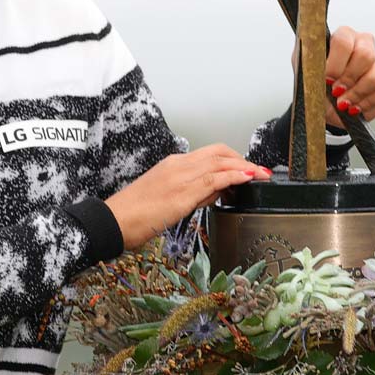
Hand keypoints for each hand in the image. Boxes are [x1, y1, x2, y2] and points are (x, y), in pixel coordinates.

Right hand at [105, 144, 270, 246]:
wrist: (114, 221)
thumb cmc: (134, 214)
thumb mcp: (168, 199)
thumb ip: (194, 192)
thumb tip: (218, 191)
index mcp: (173, 164)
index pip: (210, 154)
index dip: (233, 158)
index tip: (247, 168)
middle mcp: (178, 165)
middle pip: (219, 152)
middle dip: (243, 159)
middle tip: (259, 171)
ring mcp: (180, 176)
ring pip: (220, 162)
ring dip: (244, 167)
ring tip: (260, 175)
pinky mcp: (182, 192)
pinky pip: (215, 178)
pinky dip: (235, 175)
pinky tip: (247, 179)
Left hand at [292, 25, 374, 126]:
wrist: (325, 106)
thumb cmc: (316, 85)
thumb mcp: (306, 73)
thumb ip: (312, 66)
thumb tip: (323, 70)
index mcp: (343, 36)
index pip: (344, 41)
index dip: (336, 64)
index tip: (327, 81)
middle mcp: (364, 43)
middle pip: (366, 55)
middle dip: (349, 80)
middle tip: (337, 93)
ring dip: (358, 95)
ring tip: (344, 104)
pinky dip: (371, 103)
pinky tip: (357, 107)